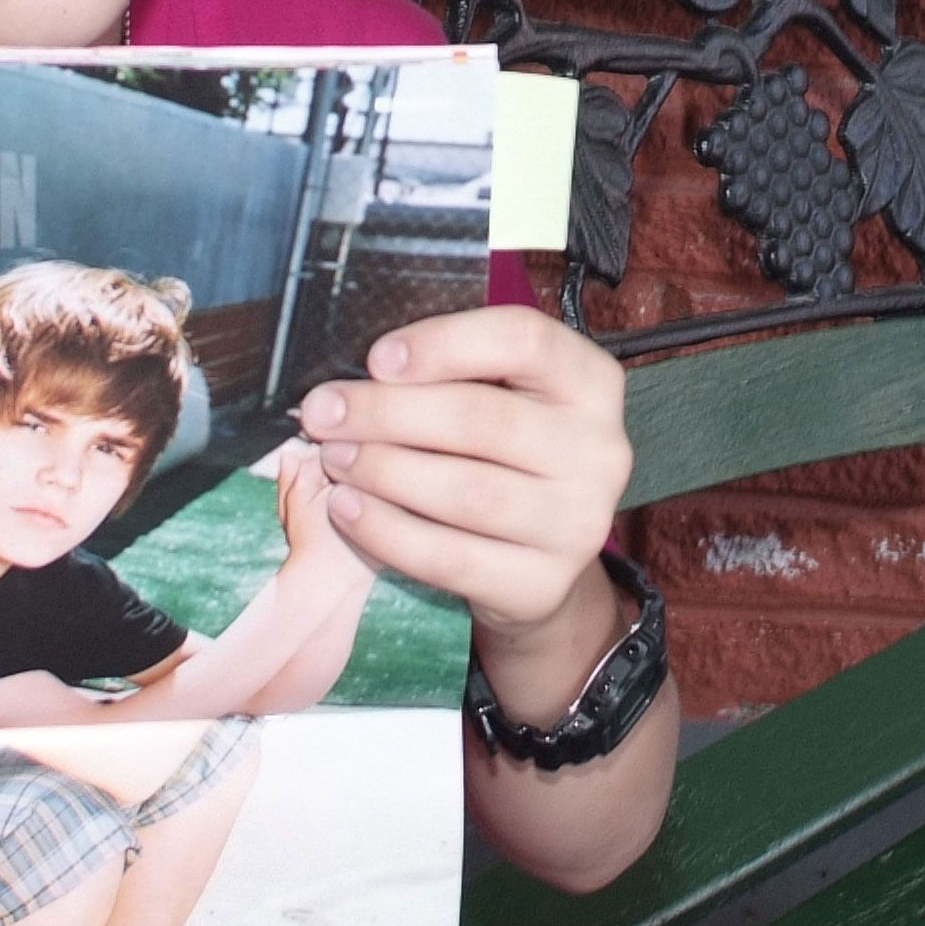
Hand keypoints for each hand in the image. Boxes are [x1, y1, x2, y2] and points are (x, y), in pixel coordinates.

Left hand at [293, 306, 631, 660]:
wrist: (540, 561)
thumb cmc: (503, 457)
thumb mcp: (502, 397)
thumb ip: (451, 374)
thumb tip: (360, 374)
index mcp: (591, 383)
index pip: (526, 340)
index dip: (445, 342)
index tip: (377, 358)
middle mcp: (600, 451)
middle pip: (483, 419)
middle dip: (388, 413)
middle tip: (323, 412)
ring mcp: (578, 524)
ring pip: (465, 492)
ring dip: (382, 470)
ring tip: (333, 456)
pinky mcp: (542, 584)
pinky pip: (450, 558)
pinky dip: (387, 531)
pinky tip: (347, 508)